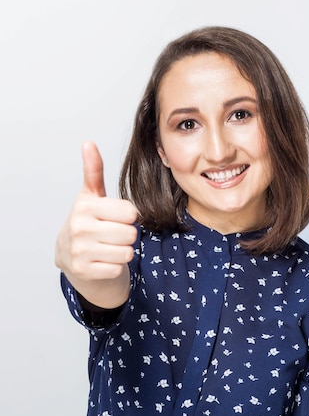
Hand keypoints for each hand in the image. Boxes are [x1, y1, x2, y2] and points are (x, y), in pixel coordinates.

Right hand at [55, 141, 137, 306]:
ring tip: (109, 247)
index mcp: (86, 207)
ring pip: (126, 253)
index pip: (130, 213)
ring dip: (123, 252)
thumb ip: (94, 171)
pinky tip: (104, 260)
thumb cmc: (87, 222)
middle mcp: (80, 228)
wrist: (70, 256)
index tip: (117, 217)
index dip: (129, 217)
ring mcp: (80, 252)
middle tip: (113, 234)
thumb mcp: (91, 196)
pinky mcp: (85, 271)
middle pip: (130, 234)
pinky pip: (118, 269)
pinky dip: (115, 267)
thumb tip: (88, 143)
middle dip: (127, 236)